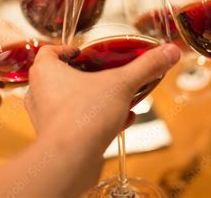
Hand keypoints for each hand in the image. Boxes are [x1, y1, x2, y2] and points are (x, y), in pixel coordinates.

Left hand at [26, 44, 179, 141]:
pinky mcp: (56, 139)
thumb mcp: (122, 84)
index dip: (66, 49)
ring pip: (71, 102)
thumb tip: (170, 51)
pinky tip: (122, 121)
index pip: (48, 51)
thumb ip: (146, 66)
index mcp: (46, 72)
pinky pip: (78, 123)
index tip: (84, 52)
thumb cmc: (85, 115)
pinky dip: (97, 120)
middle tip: (105, 74)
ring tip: (119, 99)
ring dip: (94, 99)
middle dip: (86, 76)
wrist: (71, 160)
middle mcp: (40, 94)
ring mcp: (46, 118)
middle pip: (61, 77)